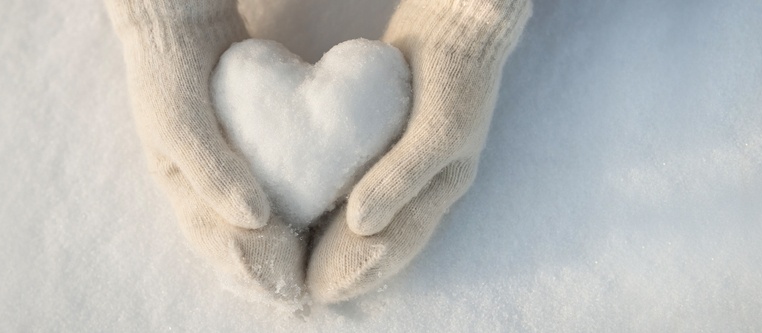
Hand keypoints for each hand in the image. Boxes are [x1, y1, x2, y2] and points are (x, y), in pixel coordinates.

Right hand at [105, 0, 305, 304]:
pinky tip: (316, 228)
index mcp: (181, 190)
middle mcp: (202, 189)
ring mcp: (225, 173)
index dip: (253, 270)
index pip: (218, 246)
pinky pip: (271, 196)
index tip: (289, 286)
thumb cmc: (170, 69)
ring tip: (314, 279)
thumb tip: (255, 220)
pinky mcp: (249, 154)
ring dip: (281, 257)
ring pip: (254, 231)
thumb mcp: (180, 119)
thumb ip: (212, 170)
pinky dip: (289, 219)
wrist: (180, 20)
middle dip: (270, 275)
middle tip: (308, 296)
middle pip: (236, 249)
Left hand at [307, 0, 532, 302]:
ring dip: (342, 243)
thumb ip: (401, 177)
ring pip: (375, 218)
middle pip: (384, 242)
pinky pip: (364, 185)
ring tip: (305, 259)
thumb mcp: (437, 128)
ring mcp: (411, 164)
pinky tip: (317, 206)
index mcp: (441, 190)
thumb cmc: (455, 74)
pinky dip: (341, 205)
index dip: (358, 271)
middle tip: (303, 287)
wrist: (458, 21)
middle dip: (347, 267)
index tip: (316, 289)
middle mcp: (426, 185)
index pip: (396, 248)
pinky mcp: (392, 141)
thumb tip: (360, 226)